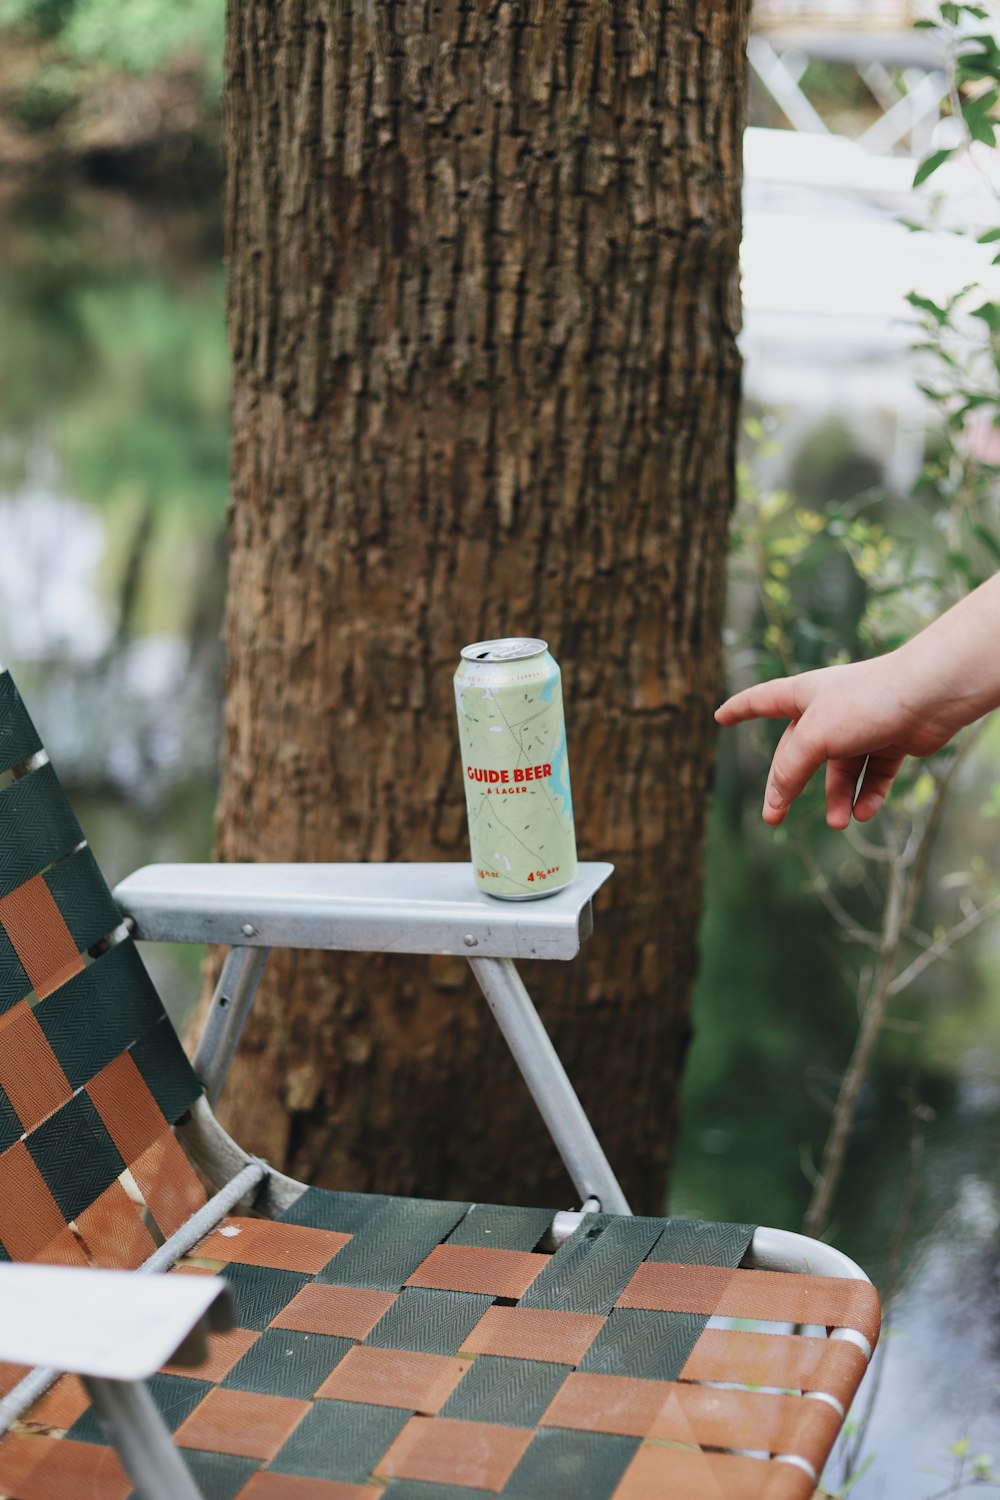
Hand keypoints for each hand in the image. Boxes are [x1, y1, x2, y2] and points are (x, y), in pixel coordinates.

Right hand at [714, 656, 964, 828]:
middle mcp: (831, 709)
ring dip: (838, 797)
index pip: (762, 700)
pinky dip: (868, 794)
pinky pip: (873, 774)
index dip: (740, 709)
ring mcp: (862, 726)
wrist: (930, 694)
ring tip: (840, 822)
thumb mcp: (815, 737)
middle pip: (800, 751)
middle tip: (775, 817)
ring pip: (841, 769)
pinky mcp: (892, 740)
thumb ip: (790, 769)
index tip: (720, 717)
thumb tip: (776, 799)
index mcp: (804, 694)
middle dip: (789, 785)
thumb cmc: (866, 703)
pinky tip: (863, 813)